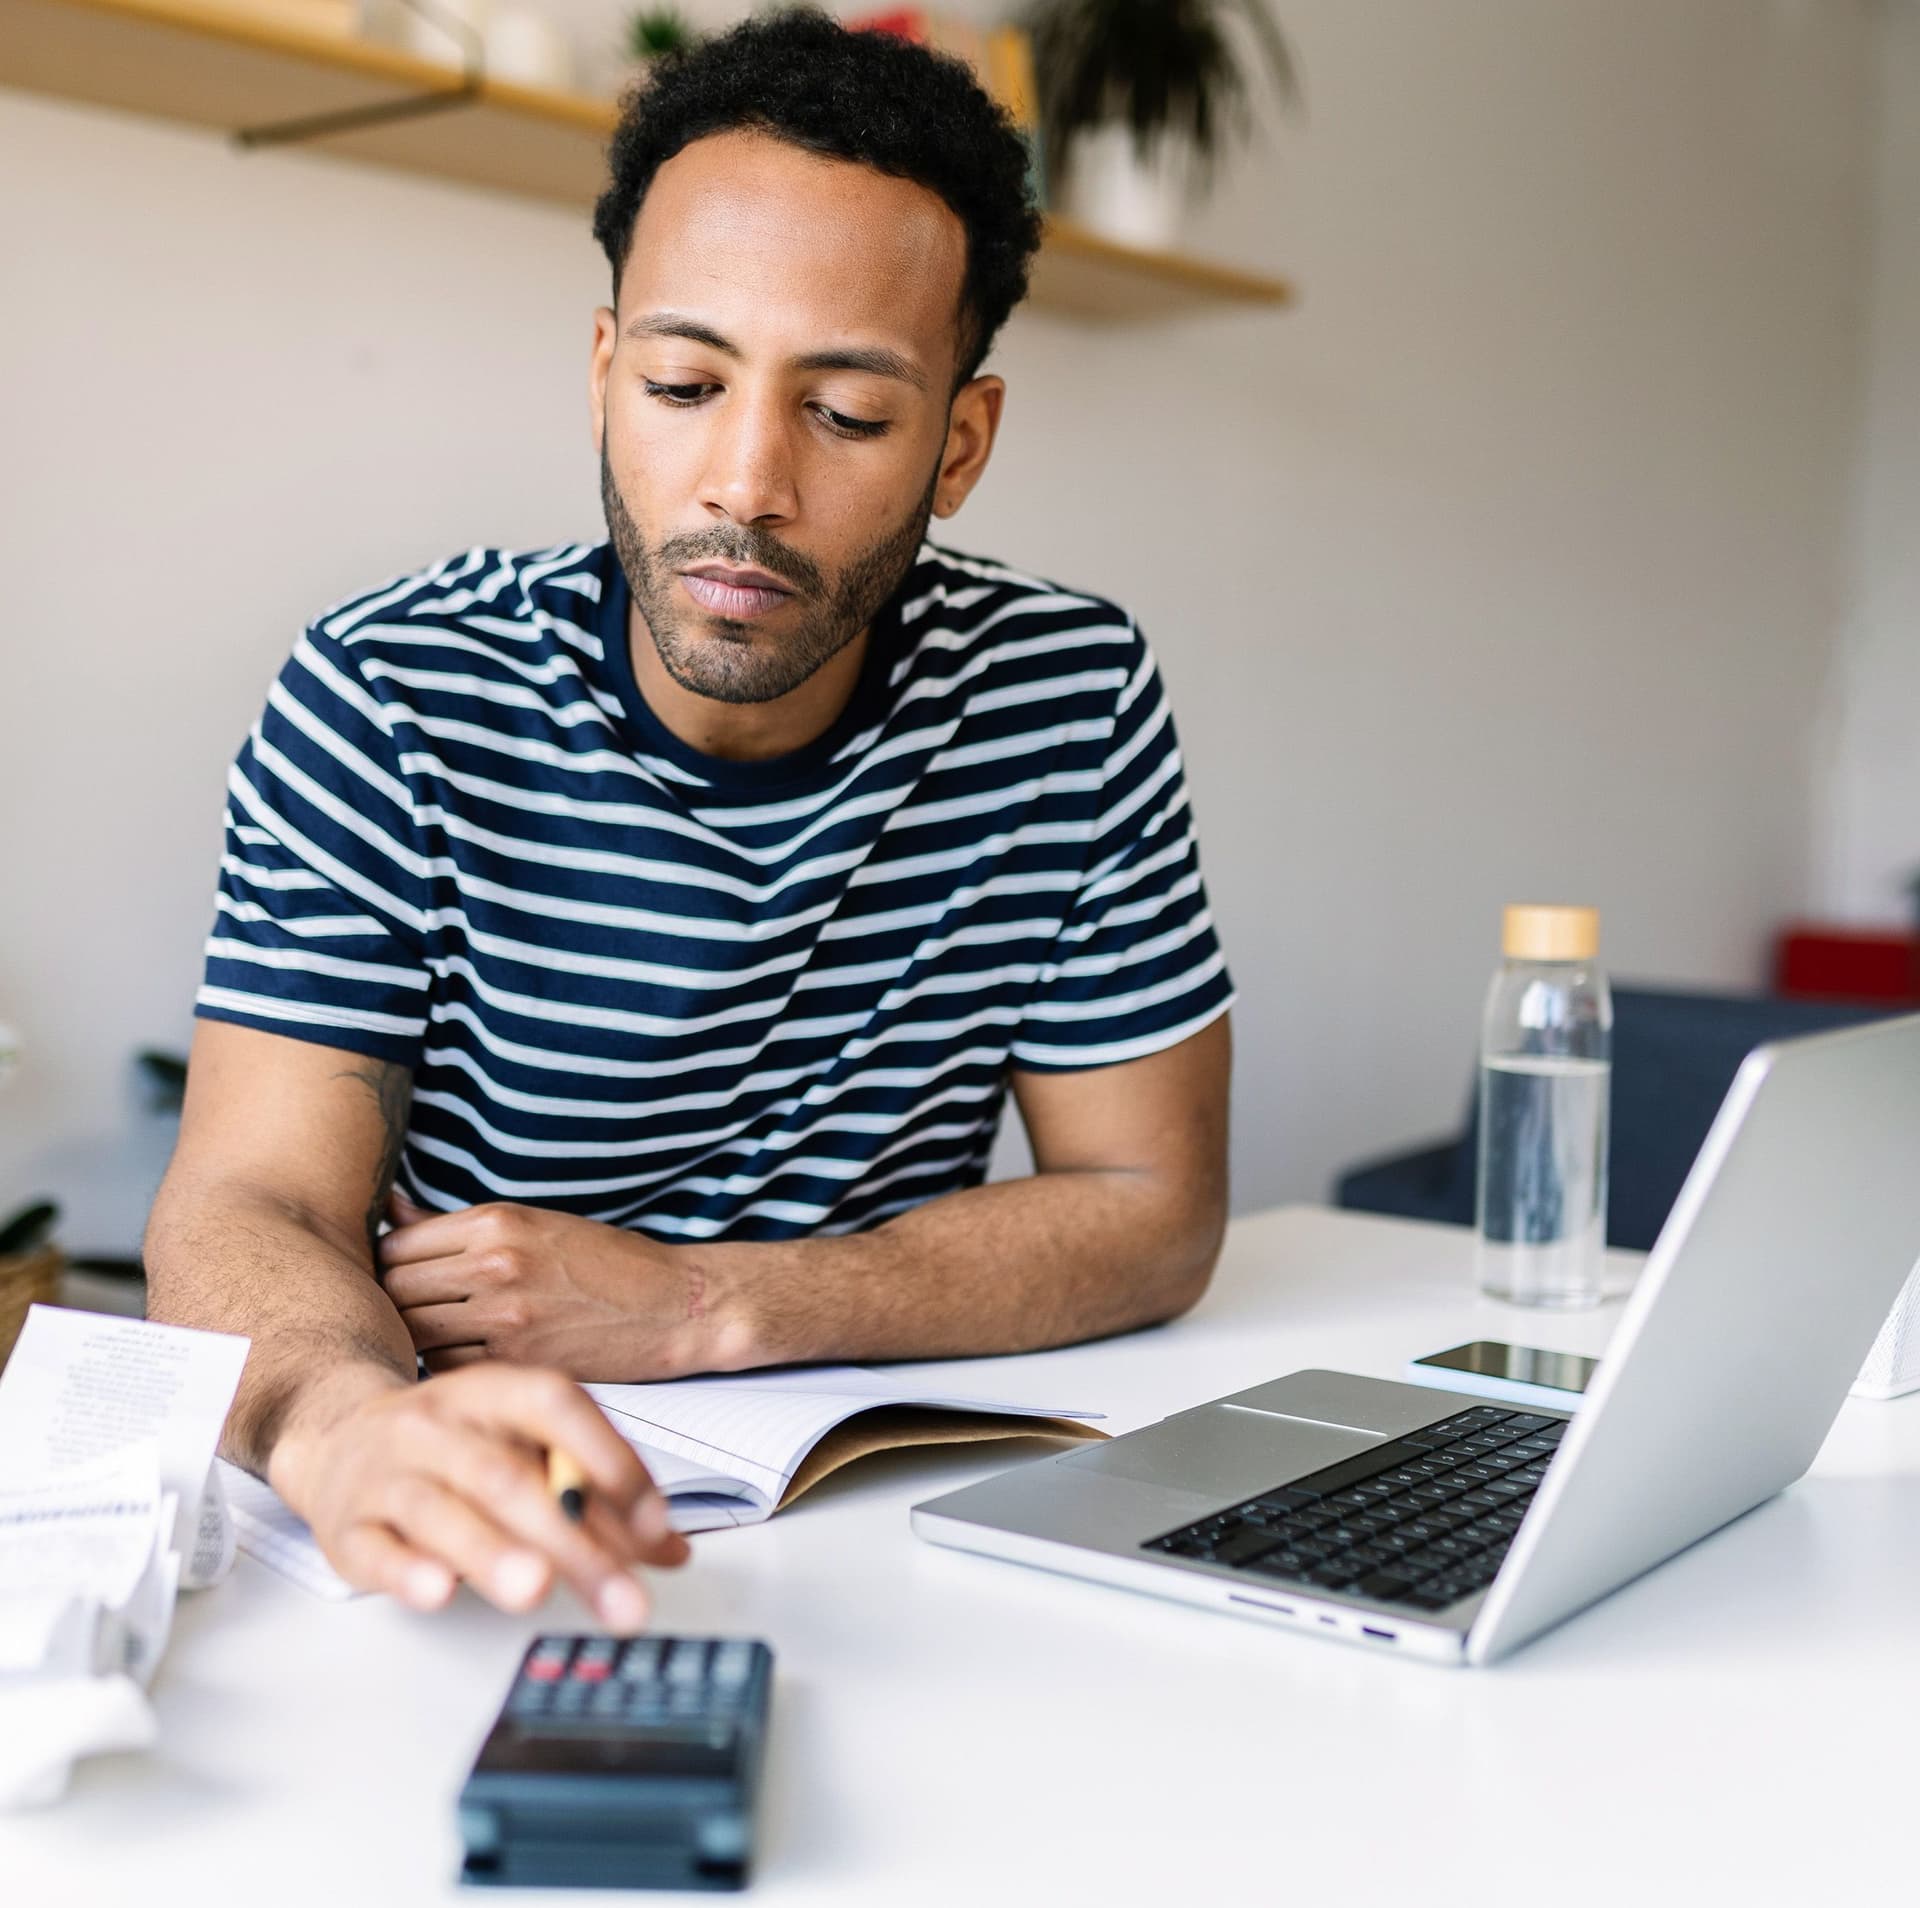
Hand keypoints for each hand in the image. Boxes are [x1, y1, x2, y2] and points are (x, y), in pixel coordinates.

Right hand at [268, 1360, 689, 1623]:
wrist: (339, 1436)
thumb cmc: (452, 1446)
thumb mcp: (523, 1447)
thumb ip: (597, 1494)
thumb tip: (669, 1548)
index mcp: (493, 1393)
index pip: (555, 1408)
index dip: (609, 1460)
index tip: (653, 1524)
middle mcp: (438, 1425)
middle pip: (509, 1477)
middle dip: (571, 1540)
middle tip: (620, 1595)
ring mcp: (388, 1474)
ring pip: (442, 1510)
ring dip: (492, 1552)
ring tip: (536, 1588)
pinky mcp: (347, 1527)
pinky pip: (377, 1549)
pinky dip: (408, 1571)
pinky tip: (439, 1590)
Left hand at [378, 1195, 721, 1379]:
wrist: (674, 1305)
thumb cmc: (607, 1263)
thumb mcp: (533, 1223)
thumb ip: (457, 1225)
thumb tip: (390, 1208)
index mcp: (497, 1222)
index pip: (397, 1243)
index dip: (390, 1263)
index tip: (403, 1277)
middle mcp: (495, 1264)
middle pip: (395, 1288)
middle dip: (396, 1302)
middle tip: (415, 1312)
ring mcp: (504, 1316)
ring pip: (414, 1331)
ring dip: (417, 1337)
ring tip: (437, 1336)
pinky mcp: (517, 1361)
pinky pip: (446, 1366)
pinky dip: (448, 1364)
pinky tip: (469, 1357)